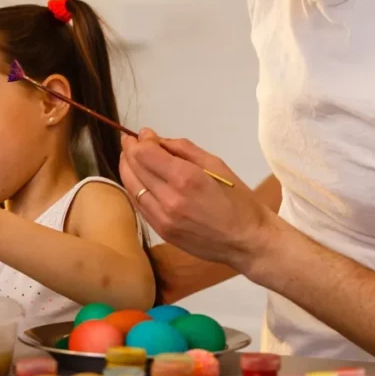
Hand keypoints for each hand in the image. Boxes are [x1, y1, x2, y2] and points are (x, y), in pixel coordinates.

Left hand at [120, 128, 274, 270]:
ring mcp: (163, 219)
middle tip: (130, 142)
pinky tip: (139, 180)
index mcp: (186, 179)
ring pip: (131, 188)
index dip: (139, 141)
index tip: (143, 134)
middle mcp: (169, 199)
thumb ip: (182, 149)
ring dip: (127, 170)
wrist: (247, 241)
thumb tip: (152, 139)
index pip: (145, 154)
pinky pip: (139, 205)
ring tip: (131, 158)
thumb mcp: (215, 164)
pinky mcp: (161, 232)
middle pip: (134, 169)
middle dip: (129, 152)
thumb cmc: (237, 199)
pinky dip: (135, 189)